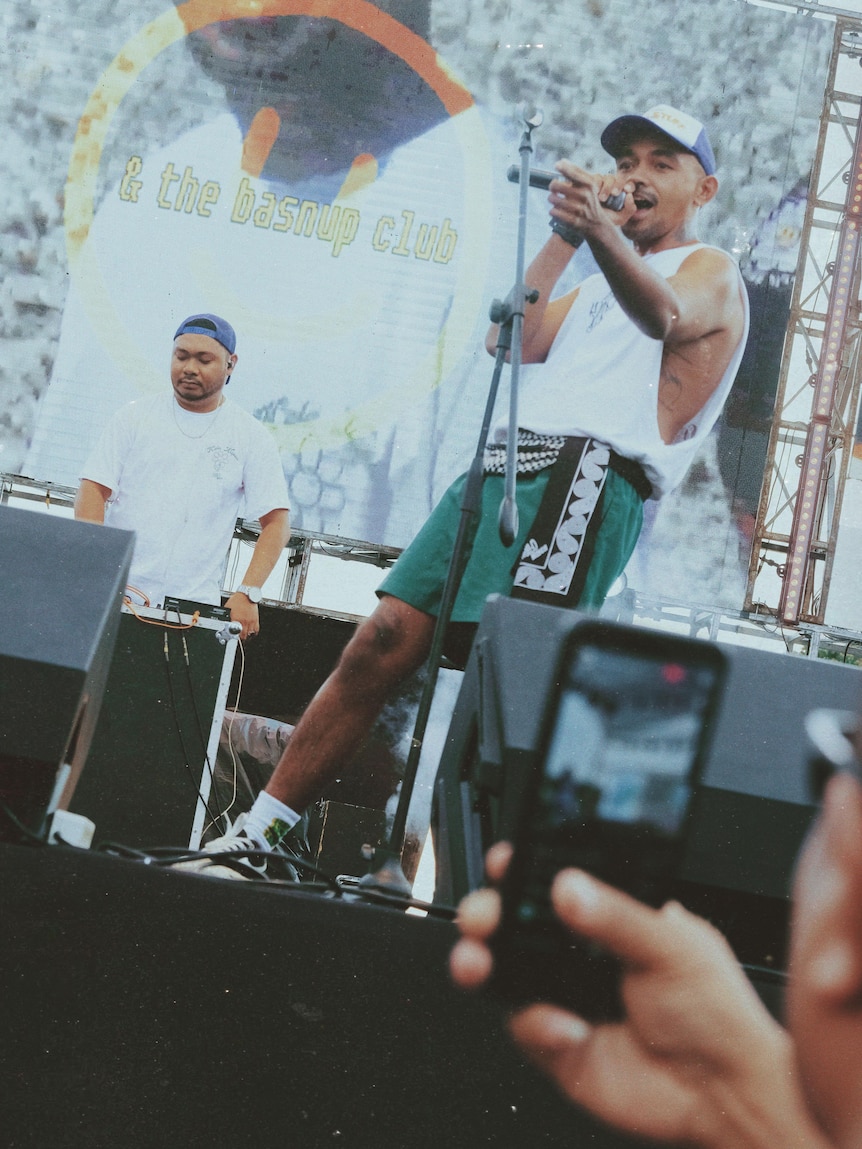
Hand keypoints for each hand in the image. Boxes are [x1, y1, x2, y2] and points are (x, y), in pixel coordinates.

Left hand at [224, 592, 259, 639]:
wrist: (246, 595)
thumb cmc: (237, 600)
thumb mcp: (228, 608)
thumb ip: (226, 616)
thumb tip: (223, 622)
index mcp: (235, 619)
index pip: (234, 632)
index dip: (233, 636)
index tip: (232, 637)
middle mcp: (243, 621)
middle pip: (242, 635)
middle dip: (239, 638)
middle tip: (238, 637)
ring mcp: (250, 621)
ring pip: (249, 634)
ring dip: (246, 636)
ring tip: (244, 635)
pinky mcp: (255, 619)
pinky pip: (256, 630)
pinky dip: (253, 633)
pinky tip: (251, 632)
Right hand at [450, 845, 828, 1148]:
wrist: (725, 1093)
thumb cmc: (717, 1012)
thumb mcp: (671, 946)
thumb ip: (617, 916)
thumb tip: (570, 888)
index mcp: (611, 916)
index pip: (556, 880)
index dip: (524, 868)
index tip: (506, 860)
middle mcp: (581, 953)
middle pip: (516, 923)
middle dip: (487, 913)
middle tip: (482, 916)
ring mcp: (565, 996)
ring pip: (505, 971)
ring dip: (482, 962)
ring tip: (478, 963)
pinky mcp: (556, 1042)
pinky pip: (523, 1024)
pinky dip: (537, 1023)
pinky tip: (568, 1027)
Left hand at [549, 160, 634, 237]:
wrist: (598, 224)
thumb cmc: (590, 200)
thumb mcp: (589, 185)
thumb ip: (576, 172)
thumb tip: (561, 161)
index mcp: (589, 184)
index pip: (571, 171)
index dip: (561, 167)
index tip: (556, 165)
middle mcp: (584, 195)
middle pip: (556, 185)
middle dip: (552, 186)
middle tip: (553, 188)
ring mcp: (579, 209)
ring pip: (553, 199)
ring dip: (551, 199)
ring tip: (554, 199)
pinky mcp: (573, 221)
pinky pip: (554, 212)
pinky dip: (553, 211)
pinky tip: (556, 210)